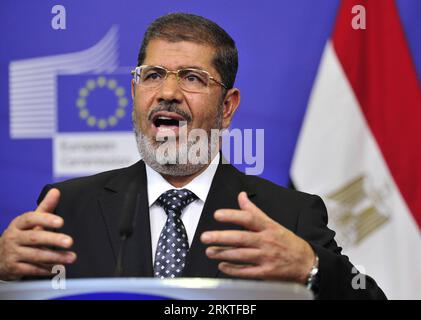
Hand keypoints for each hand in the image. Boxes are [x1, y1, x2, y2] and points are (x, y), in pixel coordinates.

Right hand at [0, 188, 75, 279]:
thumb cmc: (20, 235)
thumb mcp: (30, 221)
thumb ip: (45, 207)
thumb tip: (55, 191)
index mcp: (19, 224)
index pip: (31, 219)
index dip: (46, 219)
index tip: (61, 222)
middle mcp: (14, 238)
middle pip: (35, 238)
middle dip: (53, 240)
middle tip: (70, 241)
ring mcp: (13, 253)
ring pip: (35, 255)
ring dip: (55, 257)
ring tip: (71, 257)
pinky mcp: (14, 268)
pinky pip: (31, 269)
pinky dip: (45, 270)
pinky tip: (57, 269)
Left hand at [200, 192, 315, 283]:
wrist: (307, 262)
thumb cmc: (287, 242)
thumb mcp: (273, 223)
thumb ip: (254, 211)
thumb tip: (241, 195)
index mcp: (268, 227)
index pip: (249, 218)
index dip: (232, 215)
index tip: (217, 214)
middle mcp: (267, 241)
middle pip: (241, 238)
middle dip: (221, 237)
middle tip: (205, 237)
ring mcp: (266, 258)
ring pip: (241, 255)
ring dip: (223, 253)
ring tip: (209, 251)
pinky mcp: (266, 272)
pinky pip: (247, 272)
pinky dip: (233, 270)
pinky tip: (222, 266)